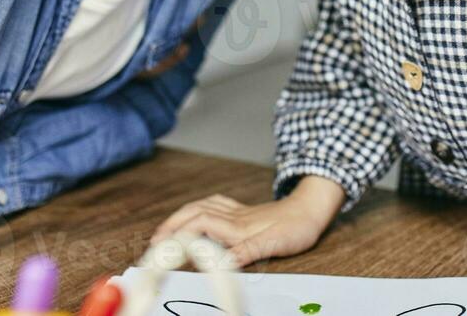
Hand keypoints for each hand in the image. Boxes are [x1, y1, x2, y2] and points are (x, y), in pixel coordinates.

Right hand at [149, 177, 344, 265]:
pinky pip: (215, 204)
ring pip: (202, 207)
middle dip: (172, 225)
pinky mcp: (244, 211)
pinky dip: (199, 207)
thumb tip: (221, 261)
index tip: (161, 248)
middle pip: (195, 214)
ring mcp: (238, 212)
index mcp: (238, 227)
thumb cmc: (297, 228)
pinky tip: (197, 212)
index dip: (178, 235)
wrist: (312, 208)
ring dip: (181, 216)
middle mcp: (234, 217)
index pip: (200, 225)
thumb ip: (247, 251)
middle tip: (154, 242)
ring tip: (165, 229)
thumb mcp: (275, 243)